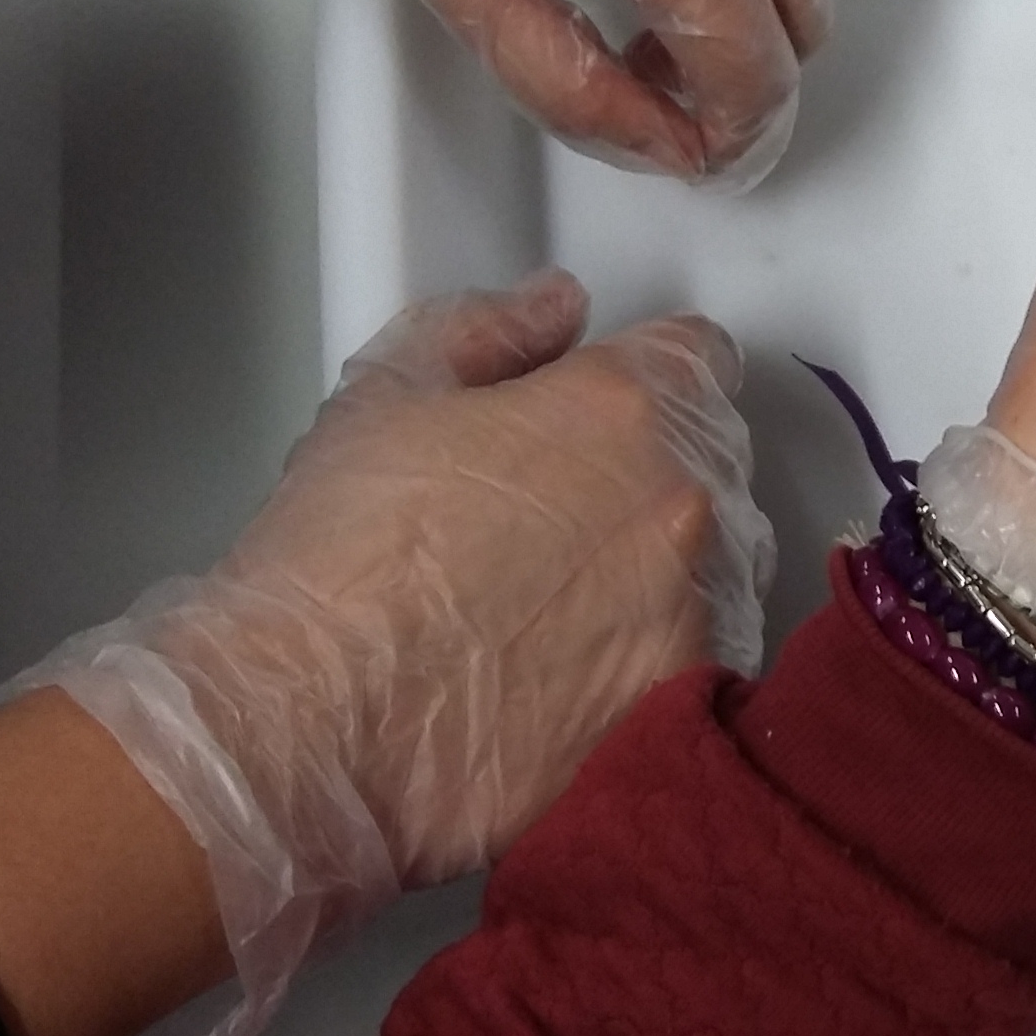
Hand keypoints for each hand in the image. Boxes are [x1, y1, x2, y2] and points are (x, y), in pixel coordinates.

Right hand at [0, 270, 770, 1035]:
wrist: (314, 730)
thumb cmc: (336, 572)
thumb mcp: (383, 396)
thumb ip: (486, 327)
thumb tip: (553, 305)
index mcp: (622, 404)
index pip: (695, 353)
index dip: (642, 373)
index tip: (602, 409)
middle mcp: (683, 497)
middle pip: (710, 453)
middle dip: (647, 467)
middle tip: (548, 513)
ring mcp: (699, 602)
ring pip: (721, 555)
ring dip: (663, 560)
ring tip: (554, 600)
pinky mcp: (691, 697)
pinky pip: (712, 650)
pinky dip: (665, 650)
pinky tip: (579, 667)